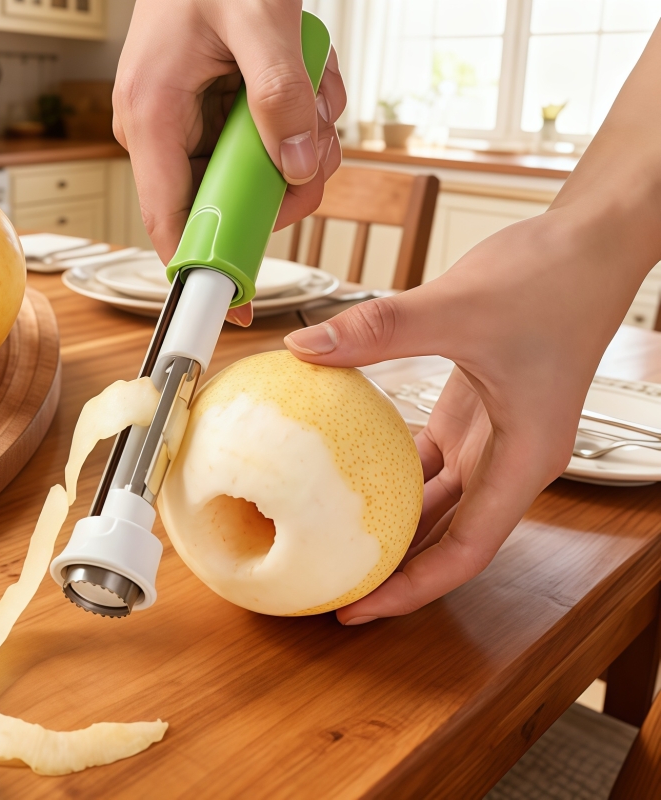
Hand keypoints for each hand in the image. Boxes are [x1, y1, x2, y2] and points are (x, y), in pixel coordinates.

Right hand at [113, 0, 346, 328]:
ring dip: (304, 143)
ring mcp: (194, 126)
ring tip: (310, 87)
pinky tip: (306, 80)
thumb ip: (280, 97)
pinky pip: (269, 145)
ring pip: (260, 177)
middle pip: (232, 205)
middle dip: (287, 183)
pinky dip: (302, 121)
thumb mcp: (258, 19)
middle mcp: (167, 131)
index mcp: (153, 117)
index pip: (169, 221)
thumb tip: (297, 170)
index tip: (236, 310)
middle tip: (315, 140)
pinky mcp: (219, 116)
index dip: (204, 271)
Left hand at [284, 206, 654, 621]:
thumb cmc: (555, 280)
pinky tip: (352, 472)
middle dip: (395, 569)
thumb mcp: (460, 308)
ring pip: (436, 503)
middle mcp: (510, 460)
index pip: (464, 551)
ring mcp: (491, 438)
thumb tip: (308, 349)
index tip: (357, 608)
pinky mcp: (473, 413)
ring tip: (336, 541)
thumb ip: (381, 330)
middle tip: (331, 583)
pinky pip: (427, 460)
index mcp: (524, 459)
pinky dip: (391, 471)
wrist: (589, 243)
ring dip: (392, 524)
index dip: (411, 589)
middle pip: (447, 538)